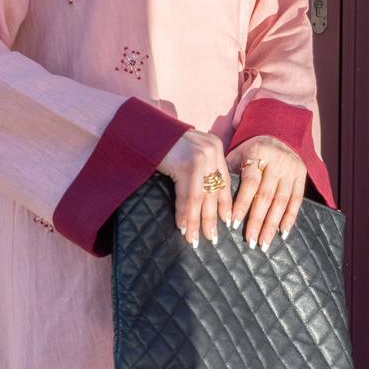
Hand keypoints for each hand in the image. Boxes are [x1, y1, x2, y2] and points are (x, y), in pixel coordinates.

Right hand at [156, 128, 232, 248]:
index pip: (224, 180)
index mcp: (215, 146)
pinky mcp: (186, 165)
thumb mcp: (187, 151)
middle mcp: (212, 150)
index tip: (228, 221)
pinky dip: (184, 214)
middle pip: (214, 191)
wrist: (141, 129)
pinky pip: (187, 197)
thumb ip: (199, 167)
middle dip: (213, 218)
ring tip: (195, 239)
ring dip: (197, 222)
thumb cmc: (161, 142)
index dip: (225, 203)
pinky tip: (183, 227)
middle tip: (213, 238)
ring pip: (201, 198)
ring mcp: (200, 157)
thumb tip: (205, 198)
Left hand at [225, 135, 306, 250]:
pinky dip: (290, 218)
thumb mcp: (239, 153)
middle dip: (257, 221)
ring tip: (264, 243)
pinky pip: (296, 200)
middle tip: (250, 241)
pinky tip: (283, 233)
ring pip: (281, 201)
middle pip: (266, 195)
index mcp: (258, 153)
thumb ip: (229, 171)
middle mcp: (277, 162)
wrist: (280, 133)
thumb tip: (216, 197)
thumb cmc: (252, 149)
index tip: (234, 223)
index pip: (250, 182)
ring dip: (272, 225)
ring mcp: (290, 169)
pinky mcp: (301, 176)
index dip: (243, 203)